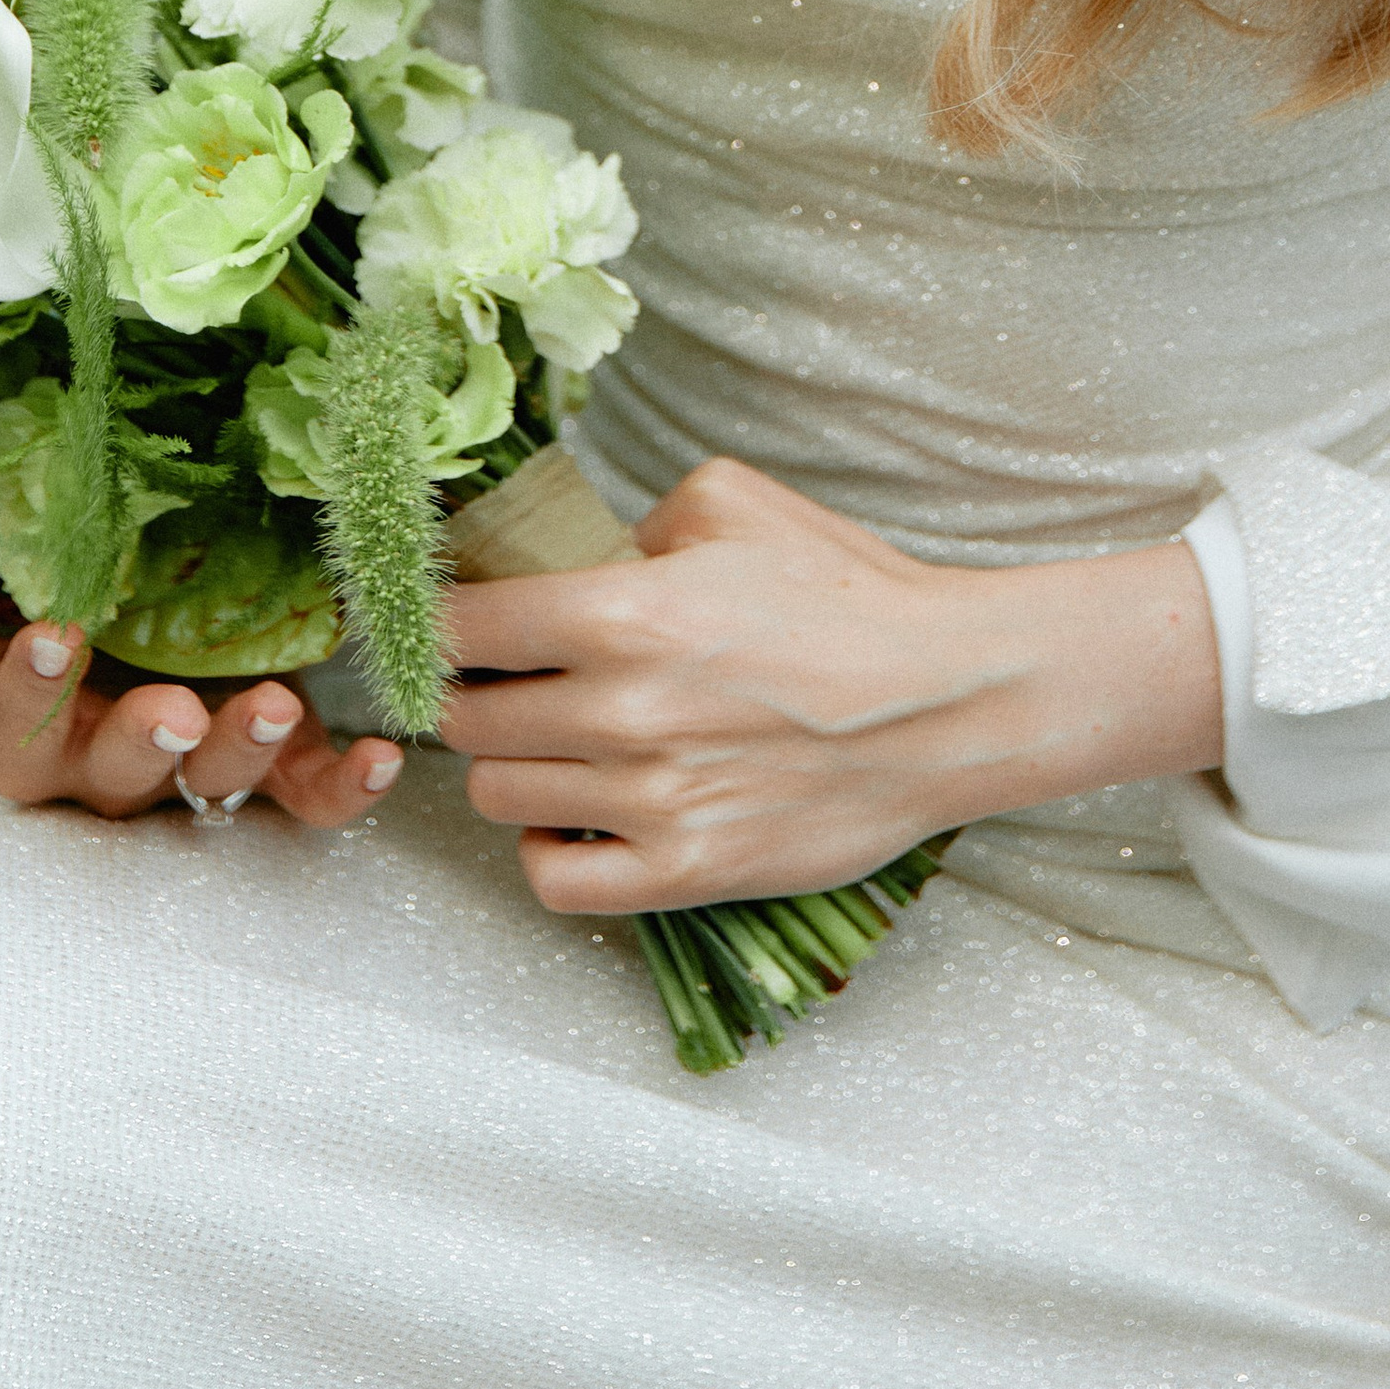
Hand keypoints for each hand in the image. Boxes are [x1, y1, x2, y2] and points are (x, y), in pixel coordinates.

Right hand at [0, 538, 405, 826]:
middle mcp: (112, 766)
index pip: (21, 725)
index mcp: (39, 727)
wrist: (143, 638)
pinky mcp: (275, 772)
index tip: (53, 635)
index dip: (32, 688)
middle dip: (143, 743)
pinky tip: (381, 757)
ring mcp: (197, 772)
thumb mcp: (6, 599)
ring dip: (242, 748)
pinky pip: (306, 799)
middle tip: (172, 712)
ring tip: (275, 705)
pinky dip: (343, 788)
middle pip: (118, 776)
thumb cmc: (68, 615)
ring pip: (214, 786)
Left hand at [441, 455, 1220, 914]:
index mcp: (622, 615)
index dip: (441, 624)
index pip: (460, 630)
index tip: (452, 624)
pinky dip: (548, 849)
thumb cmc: (851, 597)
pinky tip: (577, 815)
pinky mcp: (687, 872)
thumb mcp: (734, 506)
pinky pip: (555, 881)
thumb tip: (578, 560)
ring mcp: (653, 803)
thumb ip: (634, 523)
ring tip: (557, 741)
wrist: (948, 699)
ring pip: (500, 795)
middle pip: (468, 719)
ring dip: (514, 764)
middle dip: (475, 693)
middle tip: (508, 679)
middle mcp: (623, 714)